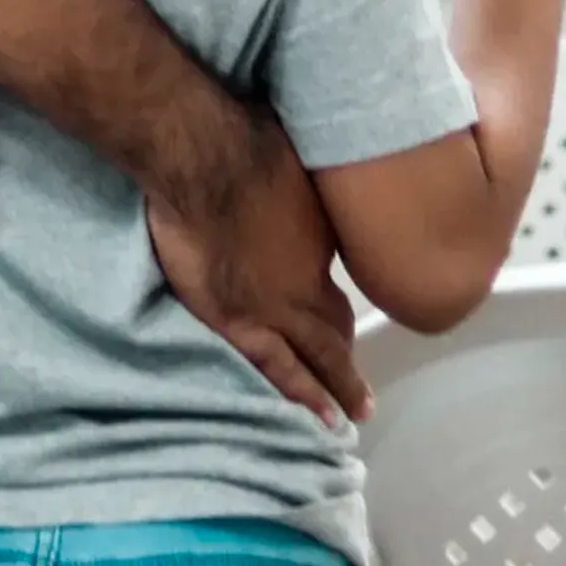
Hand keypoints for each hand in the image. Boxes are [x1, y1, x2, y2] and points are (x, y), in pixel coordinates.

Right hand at [149, 109, 367, 426]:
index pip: (338, 293)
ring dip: (334, 388)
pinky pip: (276, 368)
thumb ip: (311, 198)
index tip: (351, 332)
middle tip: (363, 393)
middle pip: (332, 330)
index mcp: (319, 247)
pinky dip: (301, 393)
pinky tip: (319, 415)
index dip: (346, 317)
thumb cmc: (248, 147)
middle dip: (346, 360)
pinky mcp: (233, 318)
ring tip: (350, 417)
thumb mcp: (302, 168)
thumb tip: (324, 188)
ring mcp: (271, 306)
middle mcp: (304, 284)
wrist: (202, 157)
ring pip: (313, 359)